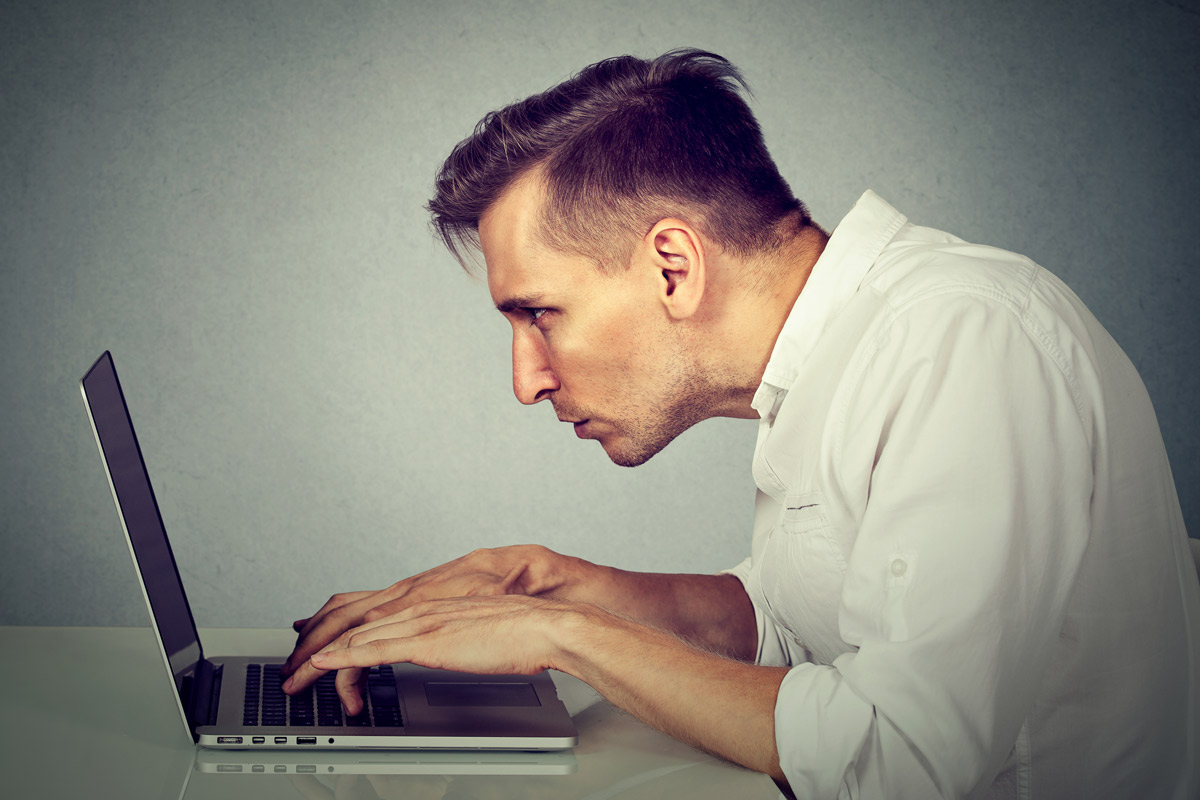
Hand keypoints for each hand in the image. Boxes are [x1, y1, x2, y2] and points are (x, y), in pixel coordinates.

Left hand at [282, 545, 570, 677]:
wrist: (545, 624)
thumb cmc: (521, 630)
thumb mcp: (476, 629)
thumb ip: (454, 634)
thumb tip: (448, 645)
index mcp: (427, 603)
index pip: (365, 612)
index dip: (332, 625)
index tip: (309, 639)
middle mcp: (417, 606)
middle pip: (350, 621)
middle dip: (313, 644)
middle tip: (291, 666)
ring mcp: (420, 620)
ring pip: (354, 635)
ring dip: (319, 657)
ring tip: (296, 677)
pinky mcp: (427, 640)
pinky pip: (373, 650)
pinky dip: (343, 658)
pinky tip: (323, 666)